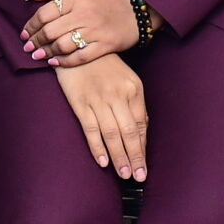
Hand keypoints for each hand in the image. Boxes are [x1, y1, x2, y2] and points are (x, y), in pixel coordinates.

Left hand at [21, 0, 137, 66]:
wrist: (136, 11)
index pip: (45, 13)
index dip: (31, 25)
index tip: (25, 33)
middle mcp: (85, 14)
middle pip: (51, 31)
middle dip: (35, 41)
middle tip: (28, 47)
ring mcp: (95, 31)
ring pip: (63, 46)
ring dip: (46, 52)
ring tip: (38, 55)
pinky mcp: (104, 46)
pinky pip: (80, 57)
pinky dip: (64, 62)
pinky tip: (54, 62)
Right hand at [54, 57, 148, 180]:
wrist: (79, 46)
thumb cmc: (106, 66)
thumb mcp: (127, 79)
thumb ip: (136, 104)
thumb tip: (142, 130)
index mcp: (133, 88)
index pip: (140, 124)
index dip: (142, 148)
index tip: (144, 166)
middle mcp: (117, 95)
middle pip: (129, 132)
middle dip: (134, 157)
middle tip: (138, 177)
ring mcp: (98, 99)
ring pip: (111, 134)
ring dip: (119, 157)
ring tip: (124, 174)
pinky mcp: (80, 103)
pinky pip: (91, 129)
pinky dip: (97, 146)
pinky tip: (103, 161)